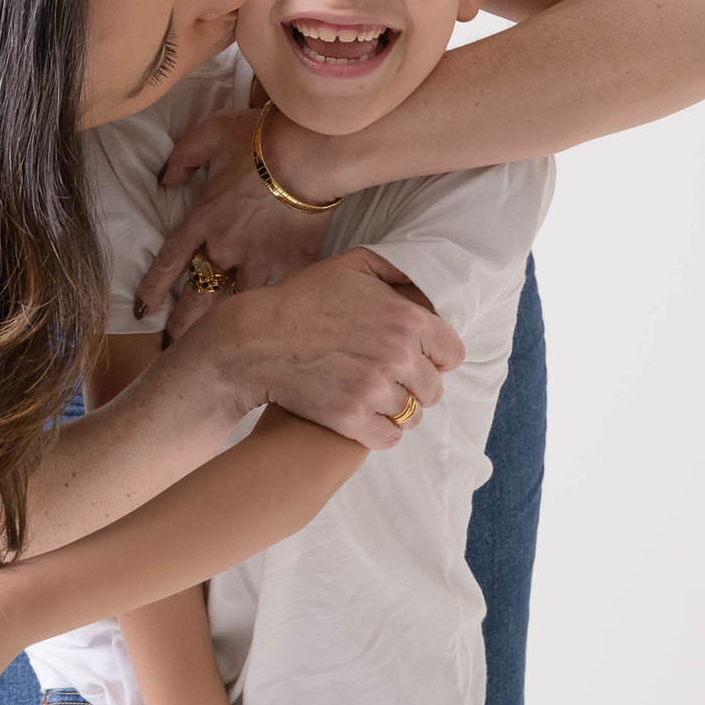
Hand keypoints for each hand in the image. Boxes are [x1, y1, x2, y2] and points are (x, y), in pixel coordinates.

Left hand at [134, 108, 331, 339]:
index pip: (170, 261)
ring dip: (225, 325)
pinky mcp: (294, 264)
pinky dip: (279, 309)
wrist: (310, 152)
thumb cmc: (260, 139)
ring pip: (237, 304)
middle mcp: (227, 248)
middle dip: (183, 323)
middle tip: (174, 345)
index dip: (153, 287)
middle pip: (198, 295)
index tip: (142, 310)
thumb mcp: (211, 133)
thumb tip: (165, 178)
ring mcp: (261, 260)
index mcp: (204, 220)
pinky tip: (275, 329)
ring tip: (218, 349)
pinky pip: (283, 293)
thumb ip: (183, 156)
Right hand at [198, 245, 465, 450]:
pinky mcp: (352, 420)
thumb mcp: (349, 266)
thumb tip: (422, 284)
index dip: (434, 357)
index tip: (416, 359)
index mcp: (407, 319)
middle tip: (388, 380)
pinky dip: (379, 433)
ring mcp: (375, 391)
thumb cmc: (299, 300)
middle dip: (414, 386)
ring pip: (411, 415)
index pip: (451, 353)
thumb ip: (393, 270)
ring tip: (372, 399)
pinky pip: (388, 438)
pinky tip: (364, 419)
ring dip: (395, 410)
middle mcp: (398, 356)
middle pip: (433, 389)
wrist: (253, 341)